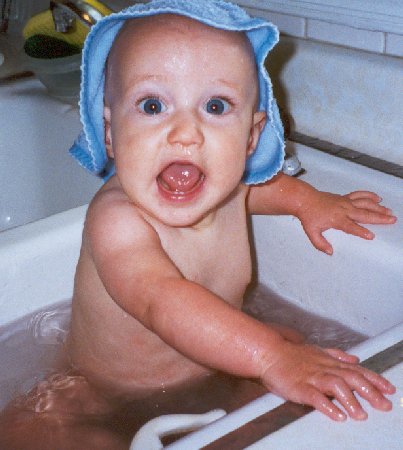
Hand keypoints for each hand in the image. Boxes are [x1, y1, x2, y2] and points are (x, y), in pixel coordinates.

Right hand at [260, 341, 395, 420]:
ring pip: (335, 386)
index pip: (357, 370)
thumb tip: (356, 359)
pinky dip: (327, 406)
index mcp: (329, 361)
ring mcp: (311, 377)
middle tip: (384, 405)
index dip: (375, 379)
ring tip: (361, 415)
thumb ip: (337, 355)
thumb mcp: (317, 351)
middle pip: (351, 378)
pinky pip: (315, 397)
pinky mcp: (299, 387)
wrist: (268, 352)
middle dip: (370, 392)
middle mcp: (323, 368)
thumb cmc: (291, 354)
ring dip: (350, 400)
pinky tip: (338, 415)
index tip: (390, 389)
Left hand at [297, 190, 396, 253]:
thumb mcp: (311, 232)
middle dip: (378, 218)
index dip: (361, 231)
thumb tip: (330, 252)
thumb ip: (320, 244)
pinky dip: (369, 195)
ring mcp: (345, 202)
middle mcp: (343, 209)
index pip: (351, 227)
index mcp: (336, 219)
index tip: (371, 236)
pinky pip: (359, 195)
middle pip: (364, 214)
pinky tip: (378, 198)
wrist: (305, 200)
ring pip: (365, 203)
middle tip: (391, 220)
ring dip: (378, 207)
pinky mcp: (345, 197)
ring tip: (389, 212)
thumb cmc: (309, 216)